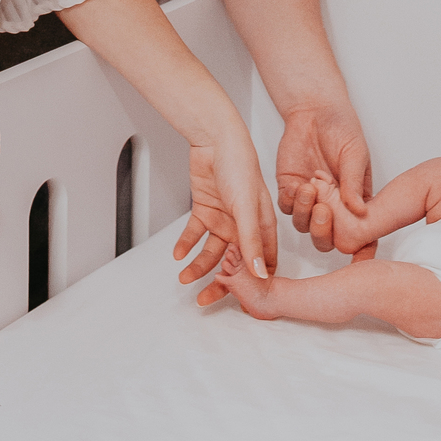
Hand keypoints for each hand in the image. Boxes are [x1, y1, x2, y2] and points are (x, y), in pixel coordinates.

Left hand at [172, 119, 278, 305]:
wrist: (214, 138)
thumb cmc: (240, 164)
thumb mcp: (246, 206)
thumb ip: (251, 240)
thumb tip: (259, 273)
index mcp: (262, 225)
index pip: (262, 262)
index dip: (253, 283)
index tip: (240, 302)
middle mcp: (243, 225)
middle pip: (233, 262)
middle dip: (220, 282)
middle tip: (205, 300)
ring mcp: (224, 218)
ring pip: (211, 252)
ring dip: (198, 265)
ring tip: (184, 277)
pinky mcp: (205, 210)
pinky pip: (194, 235)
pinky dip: (186, 245)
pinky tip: (178, 254)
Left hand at [277, 101, 371, 251]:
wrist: (315, 110)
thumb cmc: (342, 129)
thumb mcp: (355, 154)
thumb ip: (354, 182)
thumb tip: (360, 212)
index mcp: (354, 203)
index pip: (360, 234)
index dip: (362, 250)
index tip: (362, 257)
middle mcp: (332, 208)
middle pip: (326, 238)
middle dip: (324, 230)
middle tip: (325, 210)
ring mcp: (309, 201)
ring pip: (304, 225)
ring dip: (306, 213)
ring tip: (311, 188)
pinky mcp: (289, 189)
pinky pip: (287, 206)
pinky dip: (291, 202)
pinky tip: (298, 186)